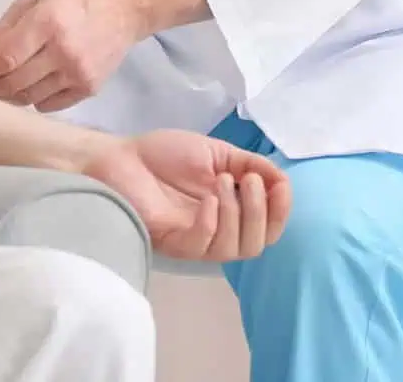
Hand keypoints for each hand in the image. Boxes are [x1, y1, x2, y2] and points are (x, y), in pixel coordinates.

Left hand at [0, 0, 146, 110]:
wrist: (127, 3)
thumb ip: (0, 30)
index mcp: (46, 23)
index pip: (3, 58)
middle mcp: (63, 52)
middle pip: (13, 83)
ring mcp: (78, 73)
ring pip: (29, 98)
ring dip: (6, 95)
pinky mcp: (90, 88)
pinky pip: (50, 105)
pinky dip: (32, 100)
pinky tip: (28, 87)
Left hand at [83, 131, 291, 260]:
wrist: (120, 155)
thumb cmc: (163, 154)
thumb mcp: (216, 153)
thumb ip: (250, 165)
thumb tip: (283, 180)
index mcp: (230, 211)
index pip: (266, 228)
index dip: (280, 211)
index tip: (281, 185)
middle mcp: (216, 230)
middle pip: (256, 245)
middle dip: (261, 213)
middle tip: (248, 181)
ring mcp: (194, 239)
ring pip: (234, 249)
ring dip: (237, 214)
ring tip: (220, 181)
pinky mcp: (172, 241)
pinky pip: (202, 245)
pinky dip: (212, 223)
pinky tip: (207, 200)